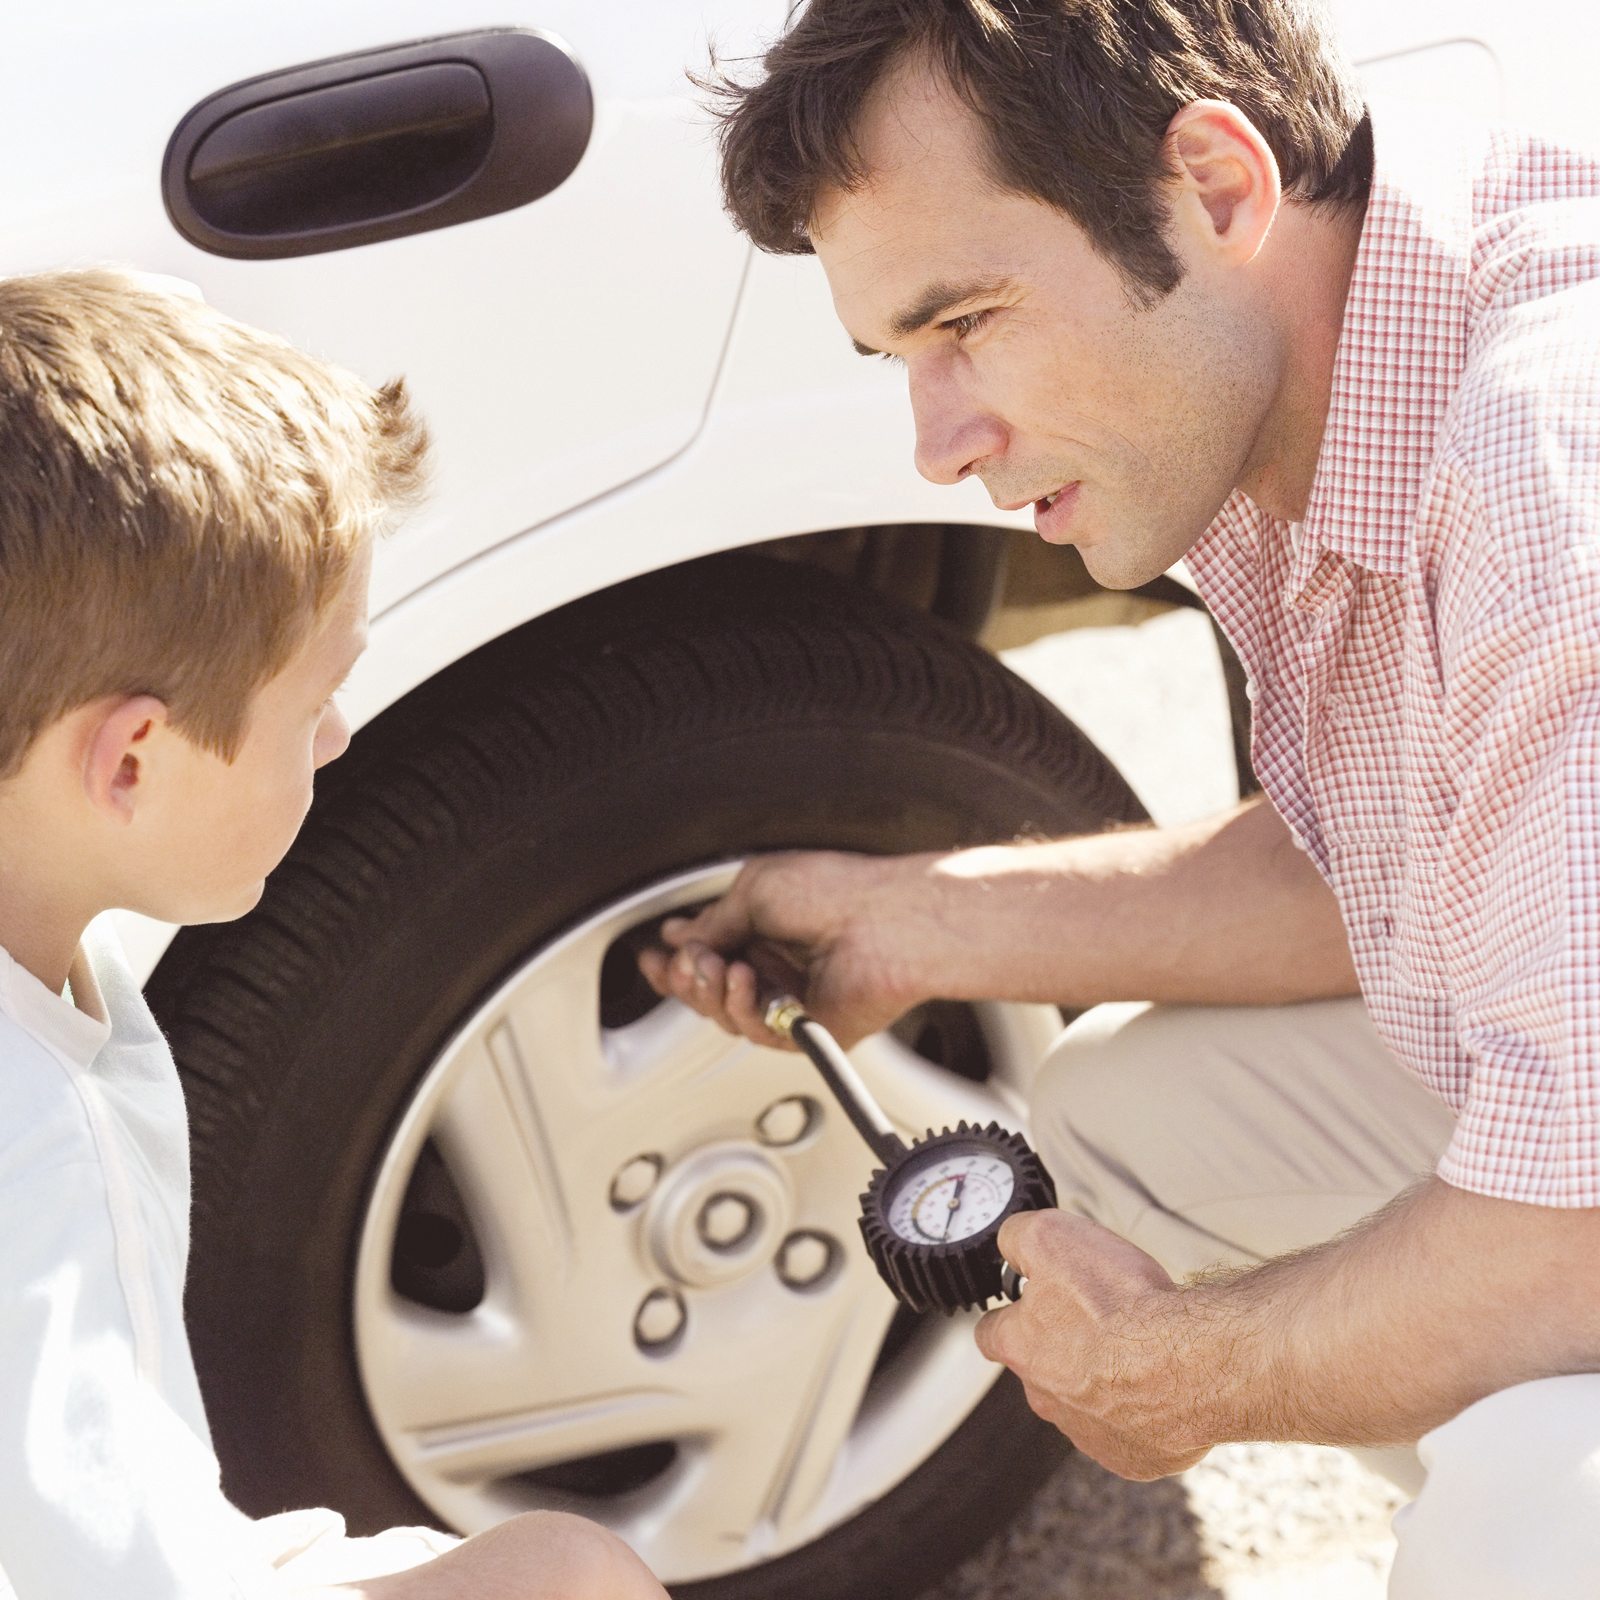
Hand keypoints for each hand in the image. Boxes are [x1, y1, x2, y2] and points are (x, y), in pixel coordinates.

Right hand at [636, 850, 942, 1047]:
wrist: (884, 921)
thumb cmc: (835, 891)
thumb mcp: (755, 889)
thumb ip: (714, 921)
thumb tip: (686, 940)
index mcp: (767, 926)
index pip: (711, 952)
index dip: (678, 959)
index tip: (655, 955)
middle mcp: (778, 963)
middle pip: (710, 990)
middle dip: (687, 978)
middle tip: (682, 964)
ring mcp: (792, 998)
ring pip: (728, 1016)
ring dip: (712, 992)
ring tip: (719, 968)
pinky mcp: (808, 1029)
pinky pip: (759, 1032)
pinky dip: (744, 1008)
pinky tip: (744, 983)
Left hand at [974, 1210, 1220, 1479]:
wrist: (1191, 1364)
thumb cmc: (1123, 1306)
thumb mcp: (1050, 1237)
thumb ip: (1016, 1237)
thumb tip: (1009, 1242)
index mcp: (1020, 1348)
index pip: (991, 1333)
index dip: (1011, 1312)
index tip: (1031, 1300)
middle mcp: (1047, 1398)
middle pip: (1042, 1370)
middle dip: (1066, 1345)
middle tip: (1101, 1317)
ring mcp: (1089, 1433)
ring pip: (1085, 1402)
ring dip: (1104, 1378)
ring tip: (1139, 1348)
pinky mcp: (1133, 1458)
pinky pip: (1130, 1432)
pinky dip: (1142, 1410)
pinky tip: (1161, 1383)